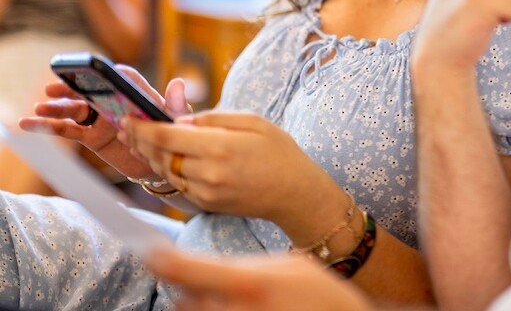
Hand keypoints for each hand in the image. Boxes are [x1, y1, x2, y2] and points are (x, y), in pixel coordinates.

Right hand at [19, 71, 188, 179]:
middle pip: (91, 90)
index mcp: (136, 94)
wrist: (160, 165)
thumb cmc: (170, 136)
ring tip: (41, 107)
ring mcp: (101, 118)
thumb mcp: (177, 121)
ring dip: (57, 107)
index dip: (110, 73)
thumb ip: (177, 104)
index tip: (95, 72)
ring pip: (75, 109)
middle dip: (72, 89)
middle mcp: (115, 102)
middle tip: (53, 89)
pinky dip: (49, 126)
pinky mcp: (91, 136)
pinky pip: (68, 130)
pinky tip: (30, 124)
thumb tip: (178, 83)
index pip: (123, 77)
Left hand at [122, 111, 329, 220]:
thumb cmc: (279, 151)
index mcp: (219, 146)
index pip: (166, 135)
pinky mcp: (205, 203)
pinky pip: (178, 183)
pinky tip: (162, 157)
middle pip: (159, 154)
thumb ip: (213, 117)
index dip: (142, 126)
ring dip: (150, 155)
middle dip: (139, 139)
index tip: (128, 117)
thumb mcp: (253, 121)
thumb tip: (180, 120)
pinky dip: (166, 168)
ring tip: (137, 140)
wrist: (294, 193)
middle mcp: (207, 172)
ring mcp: (205, 191)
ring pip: (164, 171)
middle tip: (126, 127)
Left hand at [145, 247, 372, 310]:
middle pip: (181, 300)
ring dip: (196, 307)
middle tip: (201, 281)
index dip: (159, 259)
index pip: (184, 271)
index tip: (147, 251)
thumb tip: (199, 271)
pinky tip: (232, 305)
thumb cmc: (316, 293)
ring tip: (229, 299)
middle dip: (185, 289)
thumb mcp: (285, 266)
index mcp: (249, 284)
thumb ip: (240, 269)